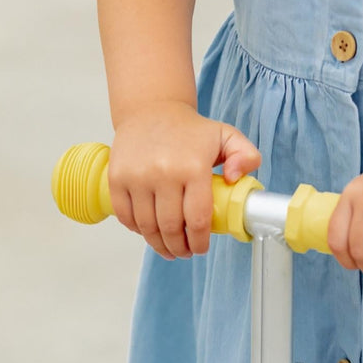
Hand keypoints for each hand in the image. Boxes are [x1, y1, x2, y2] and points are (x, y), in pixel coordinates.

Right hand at [108, 101, 261, 258]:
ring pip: (147, 227)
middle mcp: (163, 172)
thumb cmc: (191, 131)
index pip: (198, 220)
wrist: (151, 109)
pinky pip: (125, 216)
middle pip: (171, 228)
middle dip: (180, 248)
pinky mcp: (116, 177)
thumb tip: (235, 178)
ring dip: (159, 245)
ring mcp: (137, 176)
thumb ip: (247, 156)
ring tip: (168, 249)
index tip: (201, 248)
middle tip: (185, 252)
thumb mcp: (227, 136)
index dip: (200, 242)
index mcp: (193, 167)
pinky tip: (147, 233)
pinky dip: (136, 230)